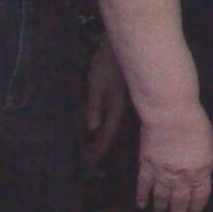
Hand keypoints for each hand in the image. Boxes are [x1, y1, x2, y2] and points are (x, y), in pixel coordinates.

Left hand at [84, 39, 130, 161]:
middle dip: (100, 150)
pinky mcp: (122, 100)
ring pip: (113, 128)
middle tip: (88, 164)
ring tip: (92, 152)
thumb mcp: (96, 83)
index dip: (97, 150)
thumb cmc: (107, 63)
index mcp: (117, 108)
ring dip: (103, 141)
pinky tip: (99, 132)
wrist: (123, 46)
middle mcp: (123, 111)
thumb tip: (92, 129)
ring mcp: (124, 106)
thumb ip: (95, 106)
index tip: (88, 164)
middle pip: (111, 135)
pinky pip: (113, 120)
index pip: (106, 135)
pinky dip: (105, 129)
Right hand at [135, 102, 212, 211]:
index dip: (195, 210)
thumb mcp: (209, 147)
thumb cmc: (195, 124)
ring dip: (160, 210)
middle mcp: (181, 177)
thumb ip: (203, 166)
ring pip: (160, 197)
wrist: (170, 113)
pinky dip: (142, 196)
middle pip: (179, 202)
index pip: (199, 198)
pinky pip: (144, 185)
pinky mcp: (146, 164)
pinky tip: (142, 205)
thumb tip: (199, 177)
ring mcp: (162, 172)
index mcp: (200, 172)